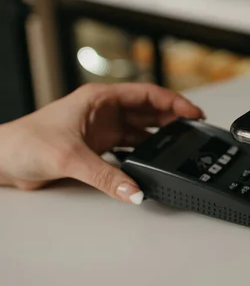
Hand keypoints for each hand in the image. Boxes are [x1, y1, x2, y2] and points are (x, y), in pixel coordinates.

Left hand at [0, 83, 203, 203]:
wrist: (1, 160)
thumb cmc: (23, 143)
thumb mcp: (70, 158)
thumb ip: (106, 177)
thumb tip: (134, 191)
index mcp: (99, 99)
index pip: (147, 94)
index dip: (173, 101)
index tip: (193, 112)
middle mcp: (103, 111)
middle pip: (148, 111)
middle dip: (173, 118)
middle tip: (195, 129)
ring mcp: (101, 129)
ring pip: (141, 129)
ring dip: (160, 136)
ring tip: (180, 144)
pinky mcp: (98, 147)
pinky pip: (129, 147)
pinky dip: (144, 153)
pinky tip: (154, 160)